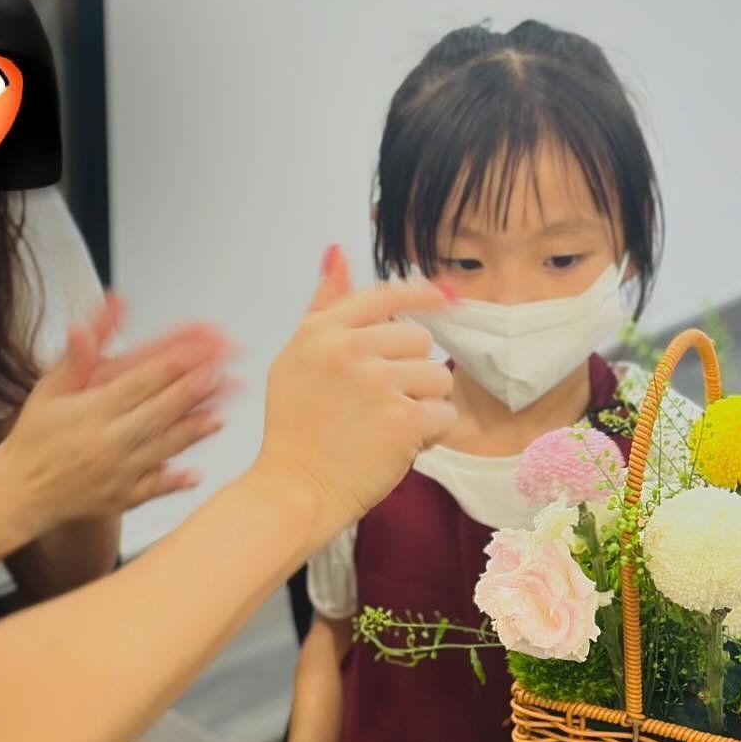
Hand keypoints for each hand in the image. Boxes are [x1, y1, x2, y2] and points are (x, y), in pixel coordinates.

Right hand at [0, 303, 235, 526]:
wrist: (18, 492)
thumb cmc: (33, 438)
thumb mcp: (49, 391)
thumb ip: (74, 358)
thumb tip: (83, 326)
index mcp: (91, 412)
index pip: (139, 383)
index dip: (170, 366)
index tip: (196, 351)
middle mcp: (107, 442)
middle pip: (159, 412)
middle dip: (193, 391)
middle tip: (220, 374)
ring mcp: (117, 472)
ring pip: (163, 448)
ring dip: (193, 431)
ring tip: (220, 416)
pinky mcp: (120, 498)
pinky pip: (154, 488)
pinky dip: (175, 481)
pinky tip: (195, 473)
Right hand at [253, 246, 456, 531]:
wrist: (294, 488)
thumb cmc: (295, 428)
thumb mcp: (295, 357)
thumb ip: (323, 307)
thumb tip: (337, 252)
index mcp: (323, 331)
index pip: (386, 295)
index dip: (422, 296)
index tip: (446, 298)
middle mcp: (349, 349)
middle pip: (418, 340)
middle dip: (411, 371)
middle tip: (380, 402)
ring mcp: (377, 383)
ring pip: (437, 377)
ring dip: (424, 403)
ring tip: (389, 424)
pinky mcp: (402, 419)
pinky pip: (444, 414)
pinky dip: (431, 434)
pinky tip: (401, 444)